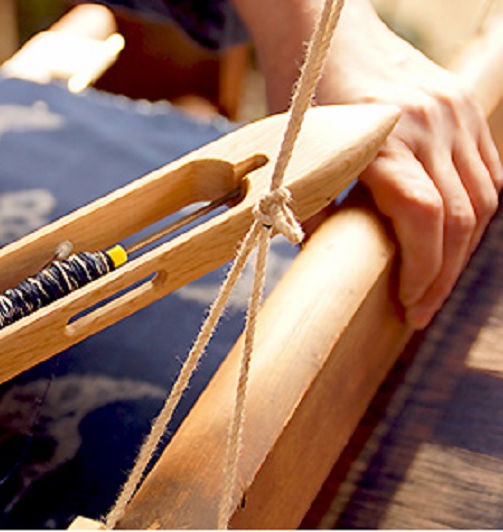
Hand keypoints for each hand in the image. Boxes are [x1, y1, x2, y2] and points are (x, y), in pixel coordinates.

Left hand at [313, 5, 501, 327]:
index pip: (422, 215)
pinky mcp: (465, 107)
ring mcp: (453, 113)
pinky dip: (475, 212)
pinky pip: (488, 172)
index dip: (421, 268)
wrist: (329, 34)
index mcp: (382, 138)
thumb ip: (316, 209)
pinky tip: (453, 239)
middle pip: (458, 215)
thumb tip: (331, 264)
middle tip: (418, 310)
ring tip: (434, 282)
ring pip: (482, 198)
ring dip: (462, 249)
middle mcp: (428, 124)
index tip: (407, 304)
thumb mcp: (298, 155)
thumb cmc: (305, 100)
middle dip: (441, 274)